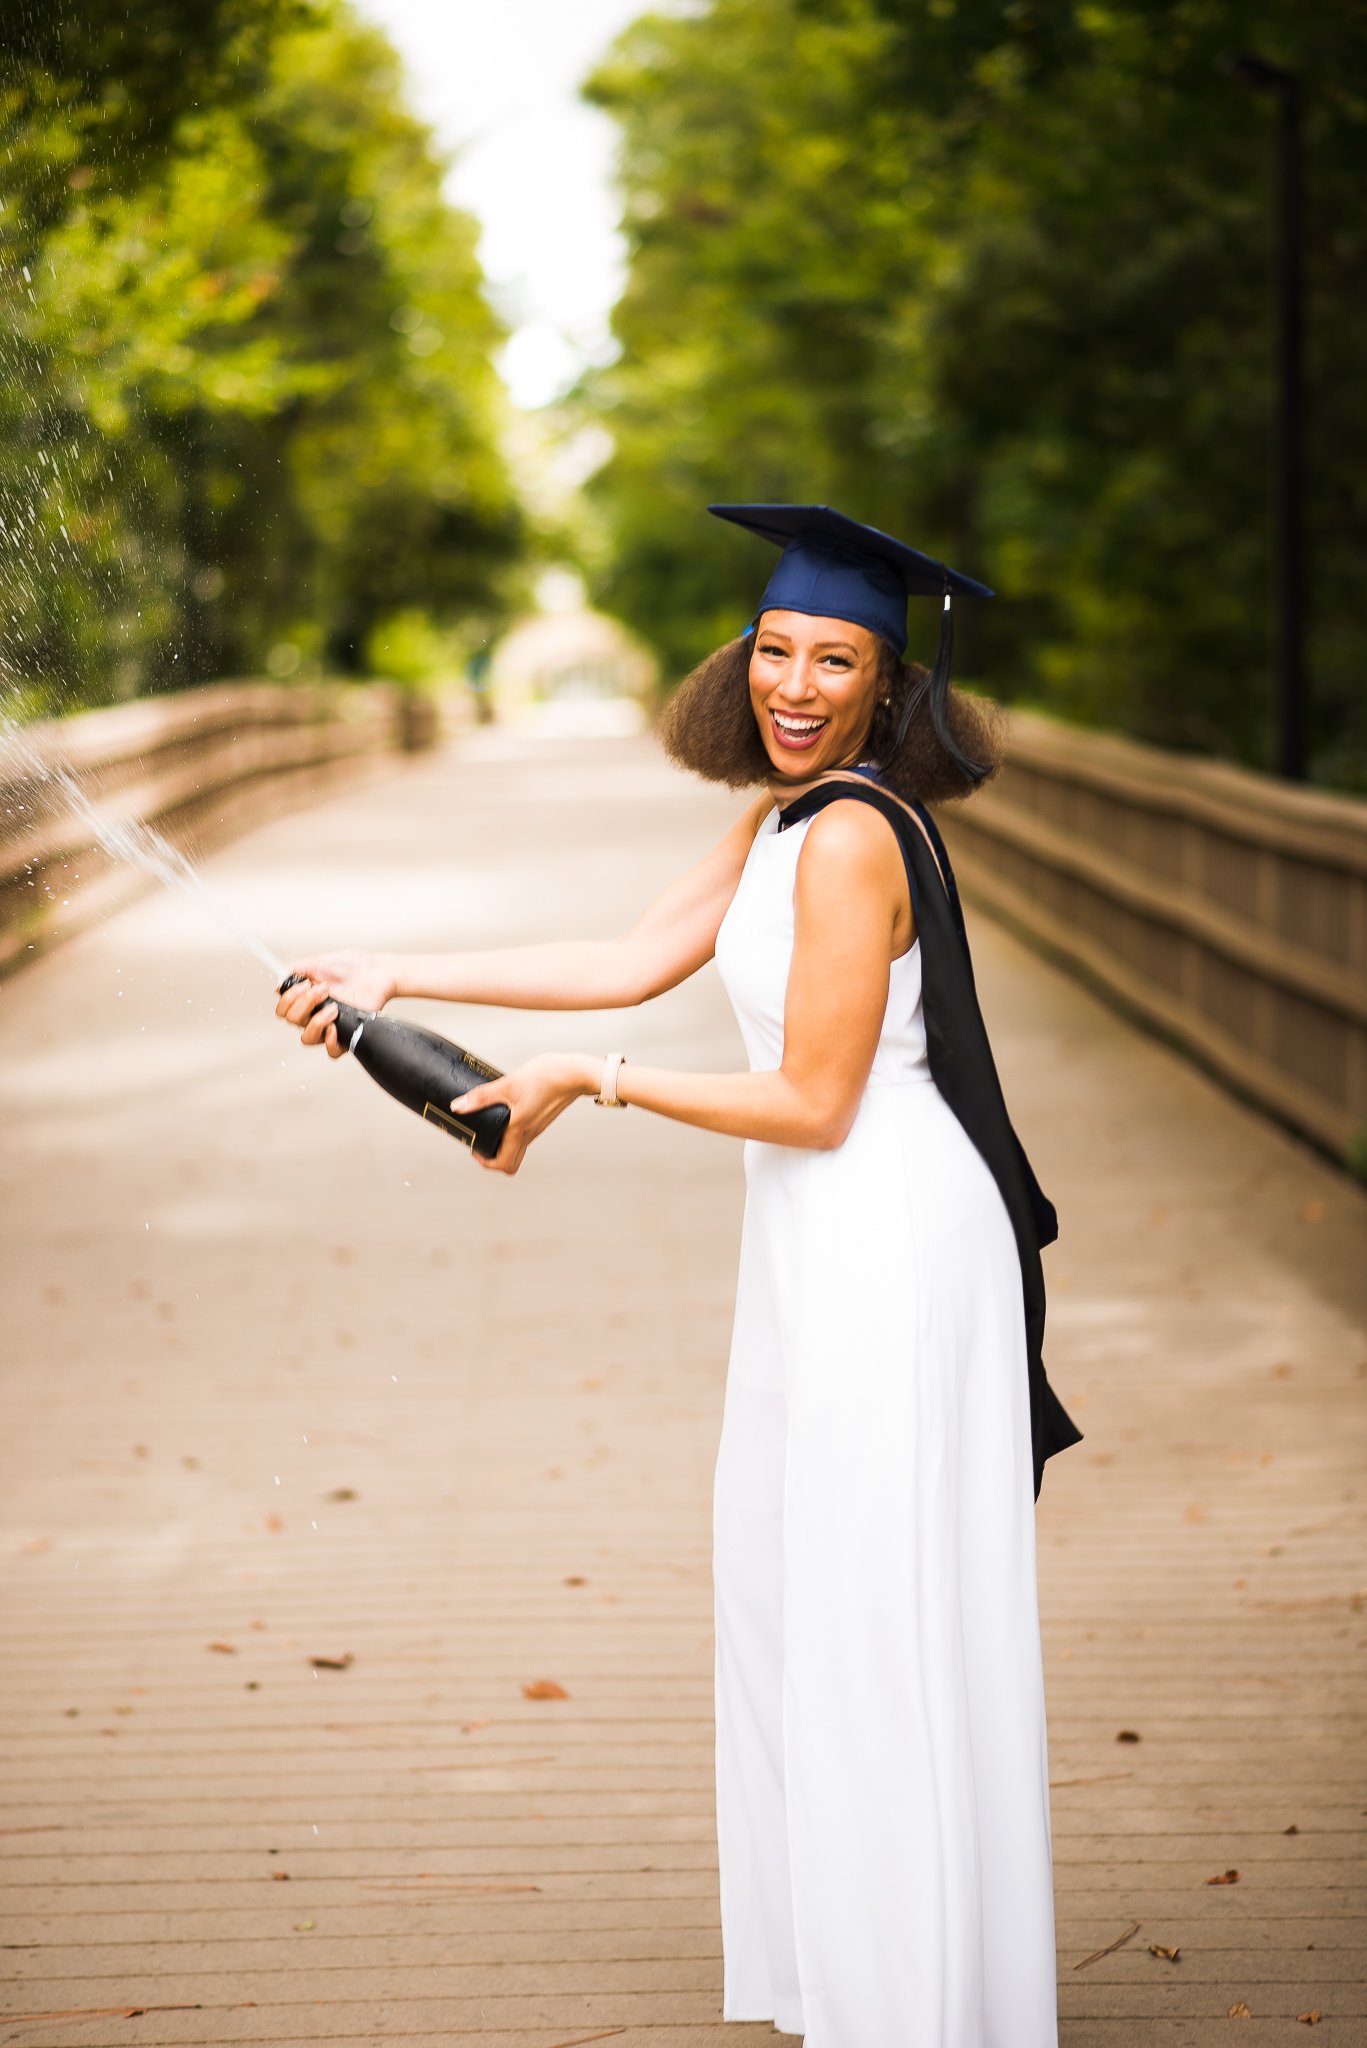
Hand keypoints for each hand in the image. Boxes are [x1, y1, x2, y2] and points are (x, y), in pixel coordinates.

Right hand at [274, 950, 395, 1058]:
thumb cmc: (350, 966)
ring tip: (333, 1008)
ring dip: (316, 1022)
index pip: (283, 1010)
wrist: (375, 971)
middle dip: (305, 1002)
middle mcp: (314, 1014)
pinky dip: (330, 1042)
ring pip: (307, 1039)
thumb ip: (295, 970)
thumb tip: (278, 984)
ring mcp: (329, 1025)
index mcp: (305, 999)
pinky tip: (335, 1027)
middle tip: (324, 989)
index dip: (289, 999)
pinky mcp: (346, 1034)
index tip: (306, 984)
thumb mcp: (318, 962)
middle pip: (293, 1022)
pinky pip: (331, 1052)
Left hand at [451, 1053, 596, 1175]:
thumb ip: (482, 1097)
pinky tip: (505, 1110)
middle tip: (480, 1141)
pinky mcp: (541, 1118)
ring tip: (489, 1124)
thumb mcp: (508, 1084)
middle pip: (510, 1161)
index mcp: (519, 1131)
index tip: (474, 1148)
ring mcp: (537, 1127)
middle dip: (492, 1157)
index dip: (485, 1162)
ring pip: (517, 1147)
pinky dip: (511, 1131)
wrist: (576, 1073)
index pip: (503, 1164)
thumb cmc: (548, 1078)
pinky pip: (524, 1133)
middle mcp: (529, 1134)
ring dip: (500, 1143)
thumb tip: (458, 1107)